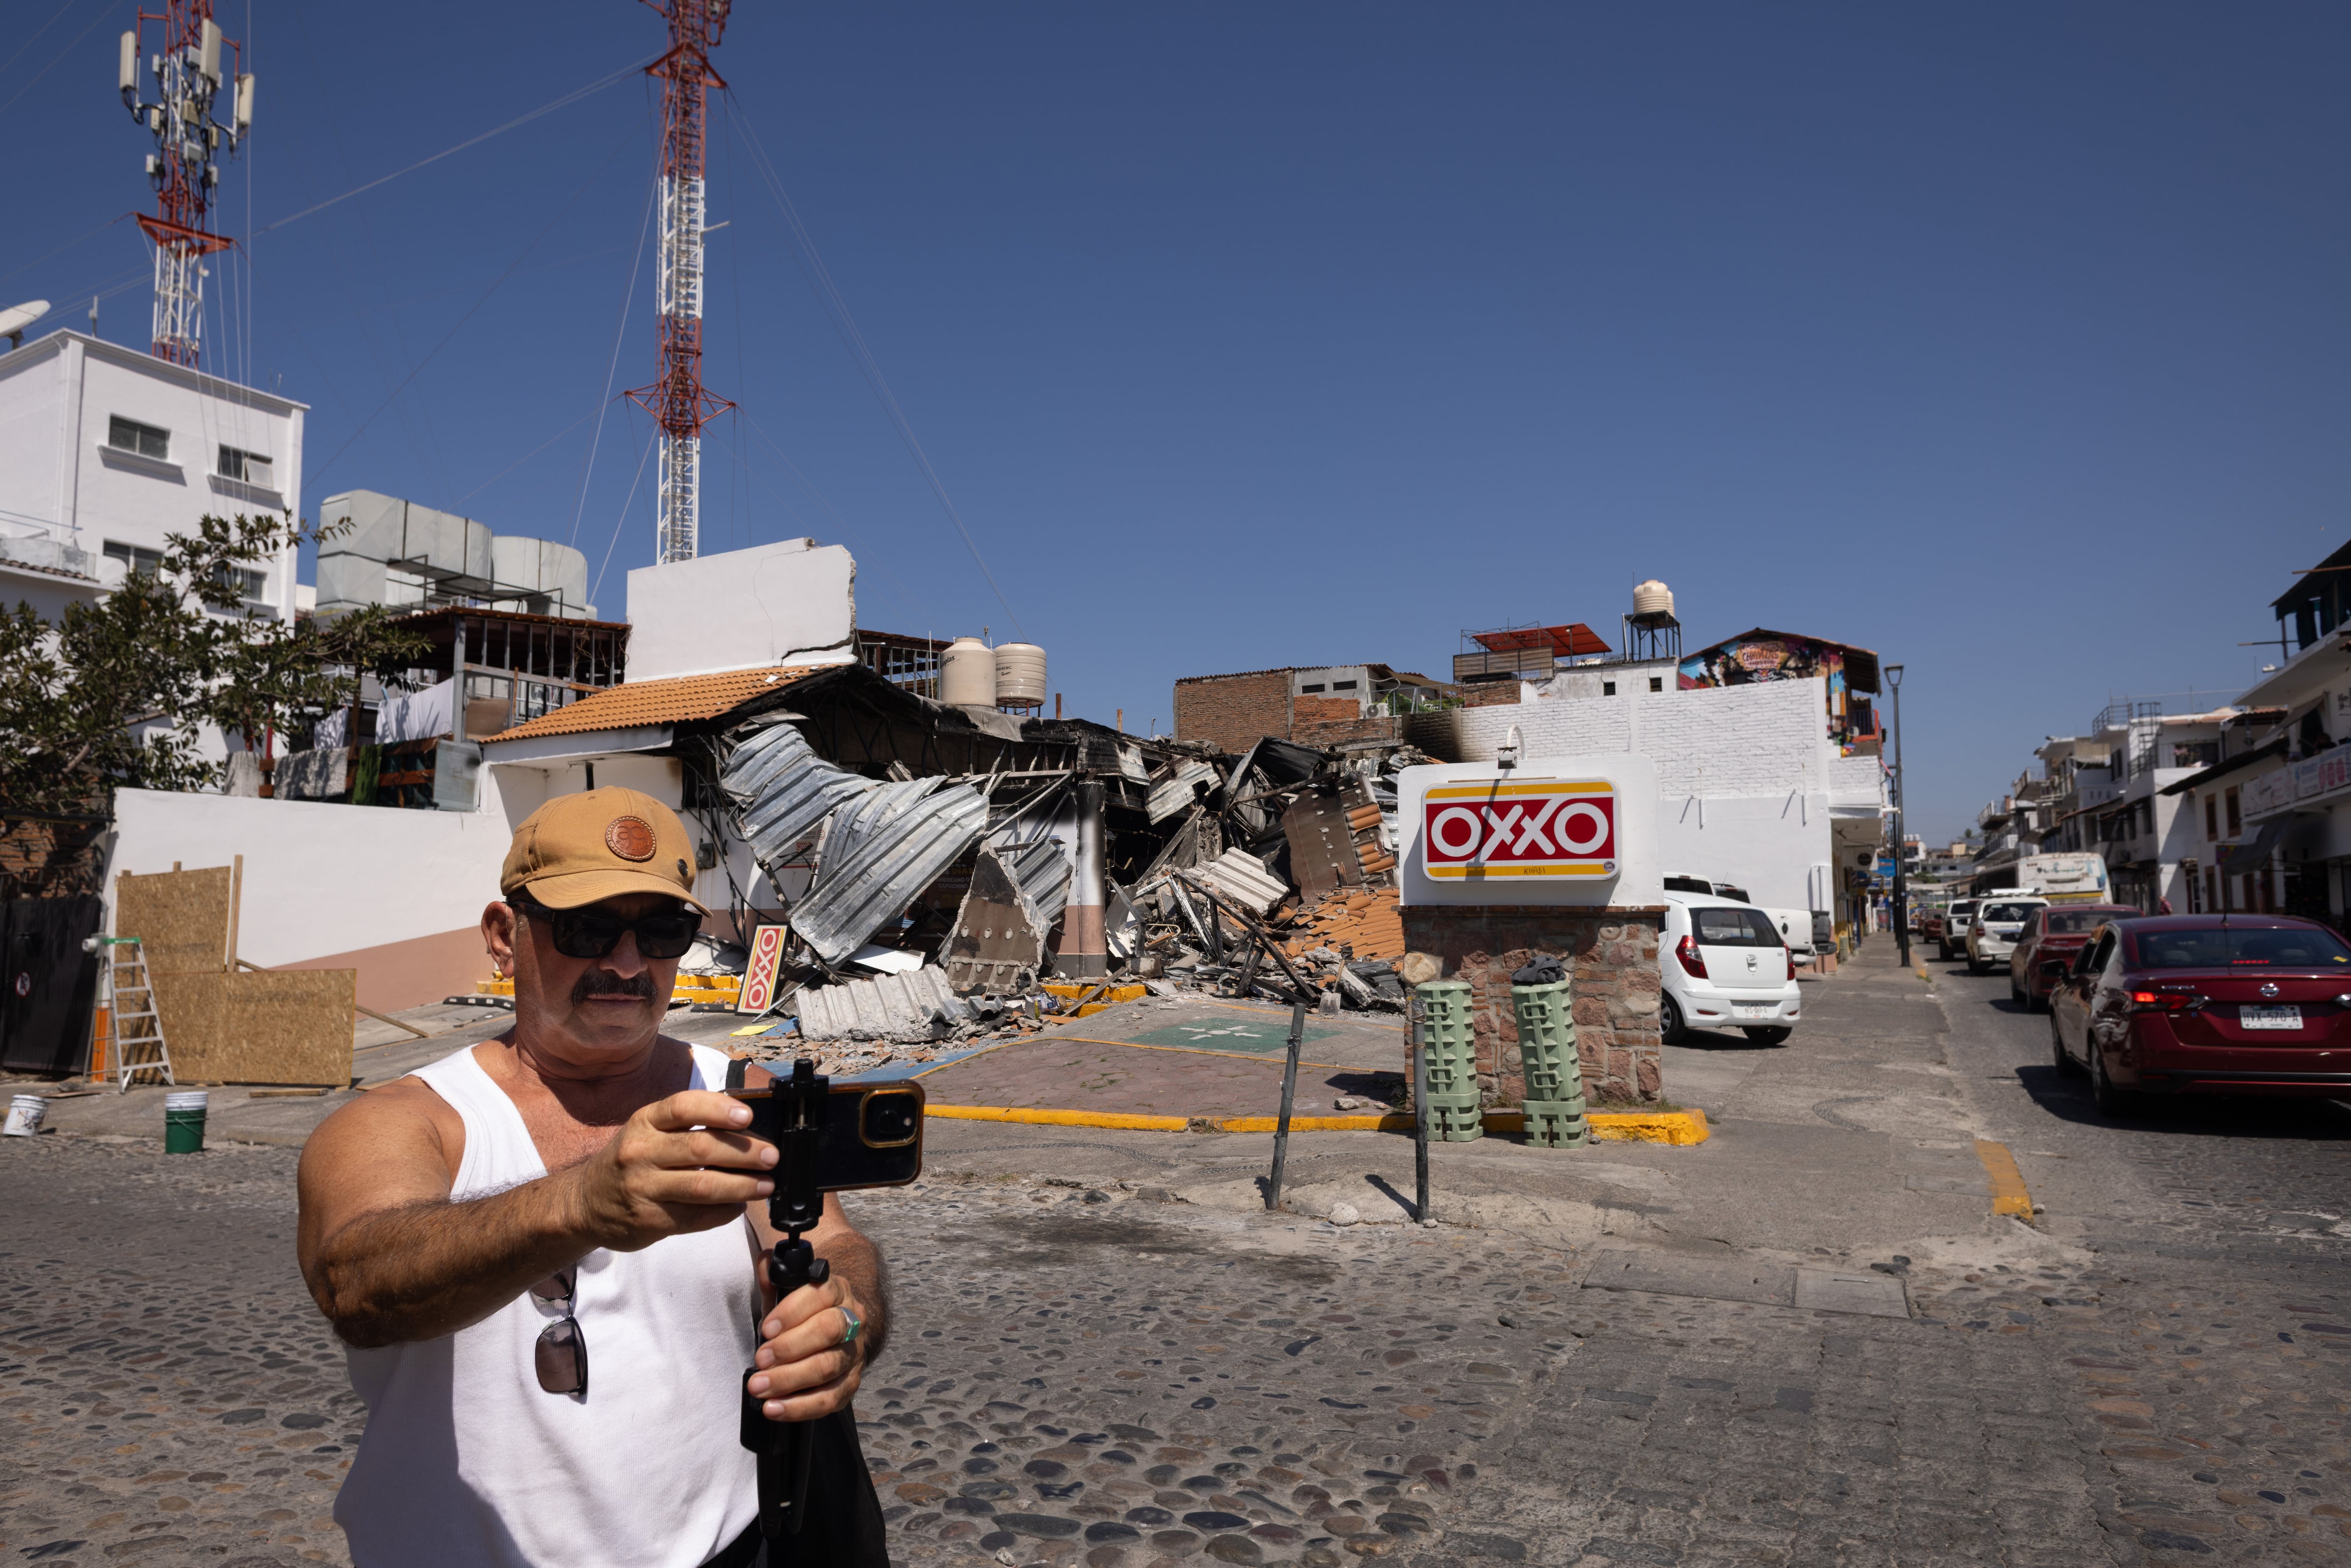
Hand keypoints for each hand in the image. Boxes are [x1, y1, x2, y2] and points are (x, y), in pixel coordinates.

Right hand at [569, 1090, 776, 1251]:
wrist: (585, 1203)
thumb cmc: (631, 1160)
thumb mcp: (649, 1132)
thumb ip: (688, 1127)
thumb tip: (747, 1128)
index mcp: (645, 1121)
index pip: (683, 1106)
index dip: (718, 1109)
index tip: (748, 1116)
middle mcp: (640, 1151)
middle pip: (700, 1148)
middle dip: (744, 1153)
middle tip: (772, 1157)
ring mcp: (642, 1188)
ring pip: (702, 1186)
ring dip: (742, 1186)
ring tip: (766, 1185)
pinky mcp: (647, 1220)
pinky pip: (695, 1217)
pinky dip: (724, 1212)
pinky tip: (739, 1206)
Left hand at [748, 1273, 864, 1421]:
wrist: (836, 1330)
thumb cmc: (803, 1311)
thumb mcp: (787, 1291)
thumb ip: (773, 1278)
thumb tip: (764, 1264)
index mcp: (837, 1291)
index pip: (821, 1295)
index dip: (793, 1312)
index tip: (766, 1329)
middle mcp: (852, 1320)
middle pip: (828, 1331)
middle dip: (790, 1348)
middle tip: (760, 1360)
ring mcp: (854, 1353)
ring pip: (828, 1366)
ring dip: (790, 1380)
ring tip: (759, 1388)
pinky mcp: (851, 1382)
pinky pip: (830, 1398)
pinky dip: (800, 1407)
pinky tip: (775, 1409)